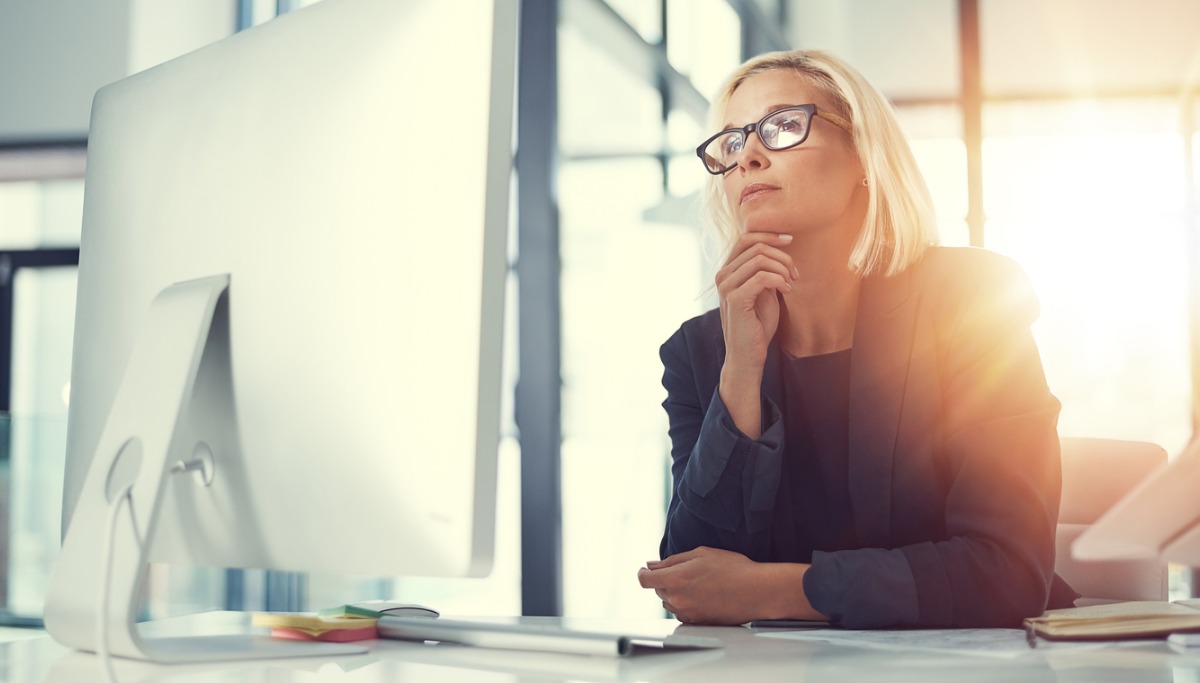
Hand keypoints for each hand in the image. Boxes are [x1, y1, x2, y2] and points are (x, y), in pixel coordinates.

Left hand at [637, 546, 775, 624]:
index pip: (645, 580)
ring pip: (670, 602)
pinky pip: (682, 613)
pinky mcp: (698, 622)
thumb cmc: (733, 569)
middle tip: (685, 571)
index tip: (647, 570)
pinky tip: (703, 595)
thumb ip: (672, 560)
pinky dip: (686, 604)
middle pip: (658, 590)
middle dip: (665, 580)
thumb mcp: (700, 554)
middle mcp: (678, 599)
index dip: (643, 573)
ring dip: (675, 593)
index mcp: (675, 580)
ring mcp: (687, 613)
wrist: (756, 591)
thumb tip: (653, 565)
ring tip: (698, 583)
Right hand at [716, 232, 796, 372]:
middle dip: (782, 255)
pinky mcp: (735, 299)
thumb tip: (779, 248)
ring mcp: (726, 286)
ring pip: (759, 259)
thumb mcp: (764, 291)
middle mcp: (722, 275)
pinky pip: (762, 277)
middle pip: (755, 246)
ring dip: (782, 268)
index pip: (746, 238)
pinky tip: (787, 291)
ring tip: (792, 283)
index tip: (790, 240)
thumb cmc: (757, 325)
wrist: (748, 355)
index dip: (769, 235)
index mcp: (728, 271)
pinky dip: (779, 280)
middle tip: (796, 273)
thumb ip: (765, 270)